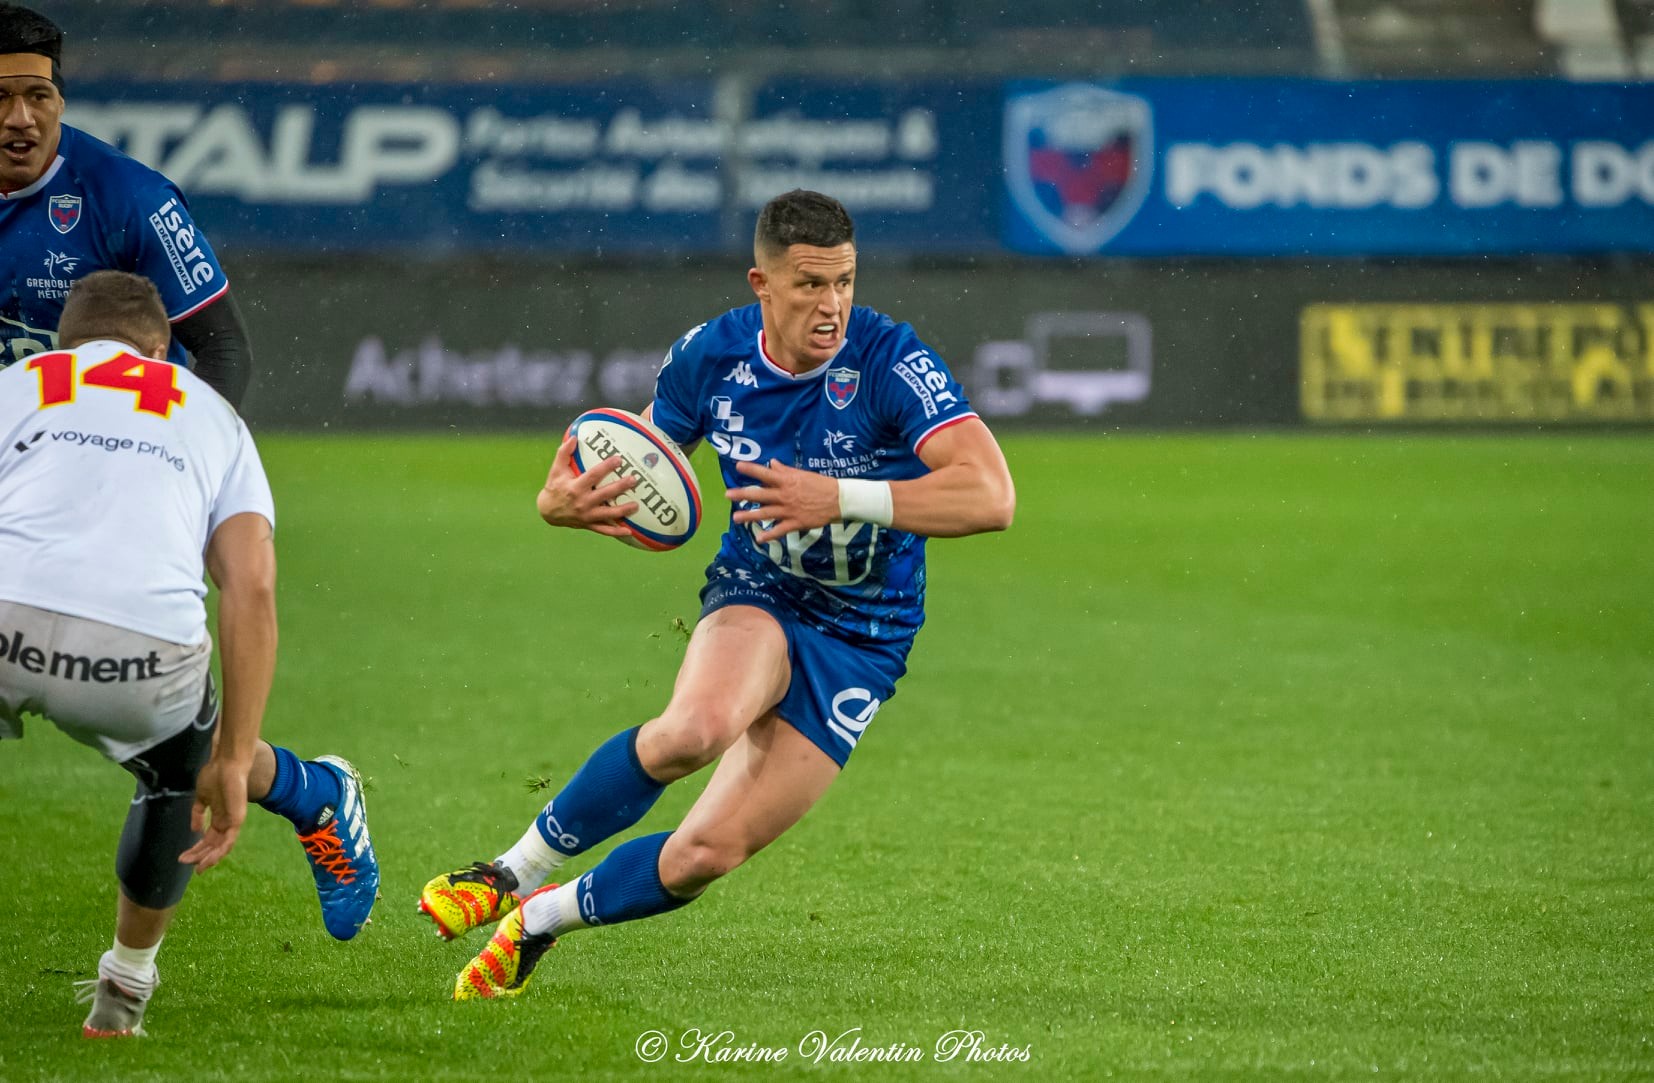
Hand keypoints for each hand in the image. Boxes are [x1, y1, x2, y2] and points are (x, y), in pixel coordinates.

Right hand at [179, 754, 250, 869]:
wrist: (227, 764)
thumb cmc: (215, 775)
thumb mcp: (202, 797)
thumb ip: (198, 813)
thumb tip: (195, 830)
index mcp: (219, 816)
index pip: (208, 838)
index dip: (197, 849)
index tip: (183, 857)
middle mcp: (226, 821)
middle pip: (213, 845)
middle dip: (198, 855)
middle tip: (184, 862)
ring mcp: (233, 821)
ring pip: (221, 847)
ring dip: (208, 859)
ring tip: (196, 867)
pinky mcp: (237, 820)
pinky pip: (228, 842)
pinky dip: (218, 853)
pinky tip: (207, 860)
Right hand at [536, 434, 640, 537]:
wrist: (548, 512)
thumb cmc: (554, 488)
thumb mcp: (556, 470)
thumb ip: (564, 453)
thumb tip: (574, 437)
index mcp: (575, 487)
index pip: (593, 475)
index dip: (606, 467)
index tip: (619, 459)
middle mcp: (582, 502)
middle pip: (605, 494)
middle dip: (620, 487)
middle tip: (634, 480)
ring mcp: (587, 515)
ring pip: (608, 514)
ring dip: (623, 510)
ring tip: (636, 505)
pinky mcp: (589, 525)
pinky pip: (604, 530)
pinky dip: (616, 532)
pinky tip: (629, 531)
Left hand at [727, 459, 839, 543]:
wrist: (838, 499)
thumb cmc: (821, 484)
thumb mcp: (803, 474)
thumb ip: (786, 471)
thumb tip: (773, 464)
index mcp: (787, 481)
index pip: (766, 473)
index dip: (751, 470)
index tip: (738, 466)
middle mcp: (784, 495)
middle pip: (760, 495)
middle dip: (743, 495)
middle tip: (727, 495)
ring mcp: (789, 510)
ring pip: (765, 513)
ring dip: (750, 516)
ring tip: (736, 518)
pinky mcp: (796, 523)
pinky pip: (780, 530)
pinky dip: (769, 535)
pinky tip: (759, 538)